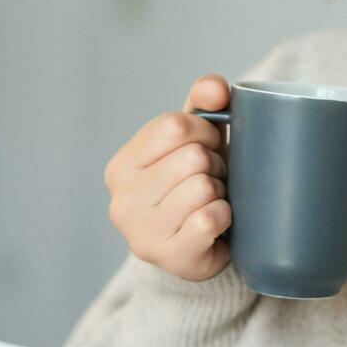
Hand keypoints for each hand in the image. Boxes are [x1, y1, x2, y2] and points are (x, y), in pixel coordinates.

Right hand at [104, 74, 234, 280]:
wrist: (200, 247)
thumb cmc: (196, 183)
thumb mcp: (195, 138)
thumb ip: (203, 102)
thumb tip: (216, 90)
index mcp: (122, 165)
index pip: (174, 126)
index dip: (205, 132)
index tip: (207, 148)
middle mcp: (122, 200)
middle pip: (193, 157)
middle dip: (215, 165)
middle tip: (211, 180)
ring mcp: (142, 233)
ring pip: (203, 188)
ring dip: (220, 192)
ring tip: (211, 201)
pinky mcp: (170, 256)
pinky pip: (211, 219)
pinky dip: (225, 217)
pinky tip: (216, 224)